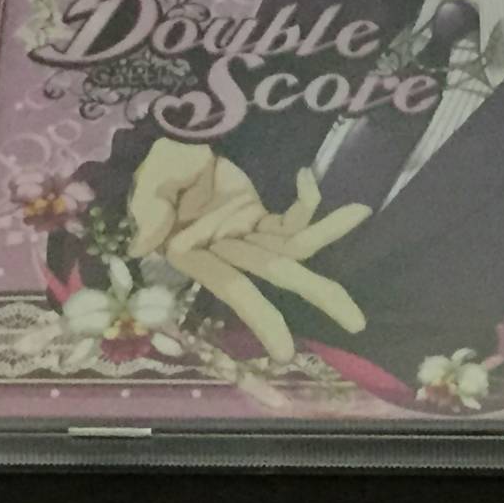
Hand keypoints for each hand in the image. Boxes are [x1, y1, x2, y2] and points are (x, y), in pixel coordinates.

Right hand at [126, 139, 371, 361]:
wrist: (162, 150)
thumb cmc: (150, 173)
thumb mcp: (145, 190)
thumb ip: (147, 212)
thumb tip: (144, 241)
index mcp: (196, 256)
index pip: (234, 289)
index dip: (260, 316)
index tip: (285, 352)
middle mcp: (227, 252)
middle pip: (278, 272)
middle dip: (317, 293)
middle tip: (357, 323)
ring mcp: (245, 234)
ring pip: (293, 245)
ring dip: (328, 233)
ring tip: (359, 213)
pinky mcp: (256, 214)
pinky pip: (289, 218)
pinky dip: (305, 201)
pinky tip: (308, 177)